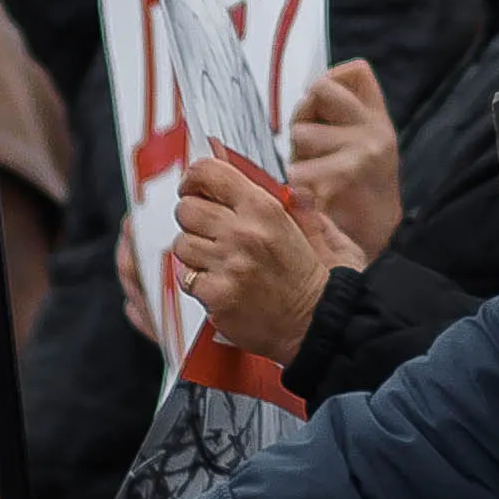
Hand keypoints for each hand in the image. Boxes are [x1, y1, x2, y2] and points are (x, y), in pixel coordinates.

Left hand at [174, 146, 358, 362]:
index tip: (195, 187)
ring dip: (194, 251)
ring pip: (182, 243)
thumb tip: (281, 180)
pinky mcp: (216, 295)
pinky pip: (185, 277)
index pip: (208, 172)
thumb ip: (293, 201)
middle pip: (187, 208)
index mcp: (265, 209)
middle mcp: (243, 233)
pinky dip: (197, 281)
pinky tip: (220, 282)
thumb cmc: (316, 280)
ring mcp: (228, 265)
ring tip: (219, 260)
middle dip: (194, 218)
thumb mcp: (315, 228)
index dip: (195, 178)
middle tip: (210, 229)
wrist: (317, 325)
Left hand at [286, 62, 403, 261]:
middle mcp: (376, 129)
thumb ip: (341, 112)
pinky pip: (297, 168)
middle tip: (307, 145)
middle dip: (304, 114)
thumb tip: (319, 83)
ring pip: (302, 131)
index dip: (328, 85)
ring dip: (297, 154)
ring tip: (310, 178)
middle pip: (320, 90)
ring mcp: (362, 151)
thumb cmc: (353, 193)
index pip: (355, 72)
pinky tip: (309, 197)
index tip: (320, 109)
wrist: (367, 243)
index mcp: (379, 118)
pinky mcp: (343, 176)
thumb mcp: (357, 144)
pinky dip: (295, 184)